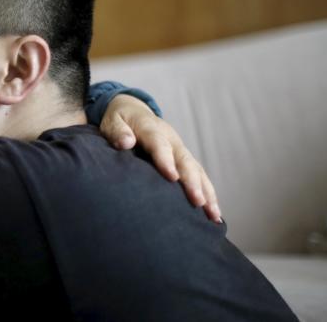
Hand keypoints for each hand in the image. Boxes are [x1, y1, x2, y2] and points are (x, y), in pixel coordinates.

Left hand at [100, 94, 221, 222]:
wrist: (133, 111)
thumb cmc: (120, 120)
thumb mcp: (113, 121)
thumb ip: (118, 131)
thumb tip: (126, 142)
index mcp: (151, 128)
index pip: (159, 144)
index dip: (166, 160)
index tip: (172, 177)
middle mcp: (170, 139)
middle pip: (184, 160)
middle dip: (193, 181)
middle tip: (199, 202)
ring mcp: (180, 149)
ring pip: (197, 170)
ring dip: (207, 192)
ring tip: (213, 215)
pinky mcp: (183, 158)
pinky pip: (199, 175)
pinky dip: (208, 193)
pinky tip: (213, 213)